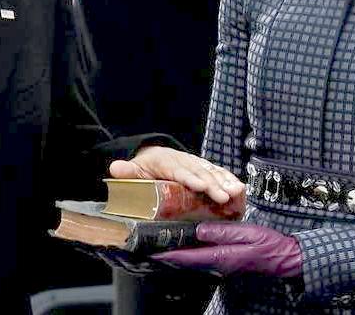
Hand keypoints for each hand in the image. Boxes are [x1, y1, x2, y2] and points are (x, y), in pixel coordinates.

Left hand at [109, 146, 245, 207]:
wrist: (156, 157)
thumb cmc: (146, 167)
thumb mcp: (135, 169)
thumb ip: (127, 171)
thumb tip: (115, 168)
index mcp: (167, 161)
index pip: (179, 170)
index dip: (190, 178)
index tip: (201, 187)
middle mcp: (185, 160)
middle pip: (199, 172)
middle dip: (212, 184)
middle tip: (223, 197)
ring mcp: (197, 164)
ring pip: (212, 172)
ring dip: (225, 182)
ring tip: (236, 192)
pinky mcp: (205, 169)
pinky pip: (219, 174)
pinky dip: (229, 180)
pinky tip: (240, 189)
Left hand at [152, 222, 302, 277]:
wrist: (285, 258)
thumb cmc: (268, 245)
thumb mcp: (247, 233)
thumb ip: (223, 232)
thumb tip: (199, 229)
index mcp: (221, 257)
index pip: (188, 258)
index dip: (168, 255)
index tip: (151, 252)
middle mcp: (217, 264)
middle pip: (186, 261)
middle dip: (168, 254)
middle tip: (149, 245)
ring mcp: (221, 264)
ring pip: (192, 260)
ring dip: (177, 253)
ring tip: (161, 242)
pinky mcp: (225, 260)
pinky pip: (201, 257)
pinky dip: (189, 251)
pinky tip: (185, 241)